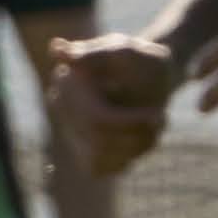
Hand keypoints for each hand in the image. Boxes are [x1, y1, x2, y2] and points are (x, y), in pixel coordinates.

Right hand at [45, 33, 179, 177]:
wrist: (145, 74)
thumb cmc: (140, 61)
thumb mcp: (127, 51)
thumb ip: (97, 53)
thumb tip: (57, 49)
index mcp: (67, 83)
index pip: (96, 120)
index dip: (130, 124)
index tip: (159, 115)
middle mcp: (61, 108)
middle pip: (100, 142)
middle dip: (137, 136)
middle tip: (161, 120)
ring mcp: (69, 129)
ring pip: (100, 158)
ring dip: (136, 146)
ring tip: (155, 125)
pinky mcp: (80, 149)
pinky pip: (102, 167)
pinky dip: (127, 156)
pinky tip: (141, 139)